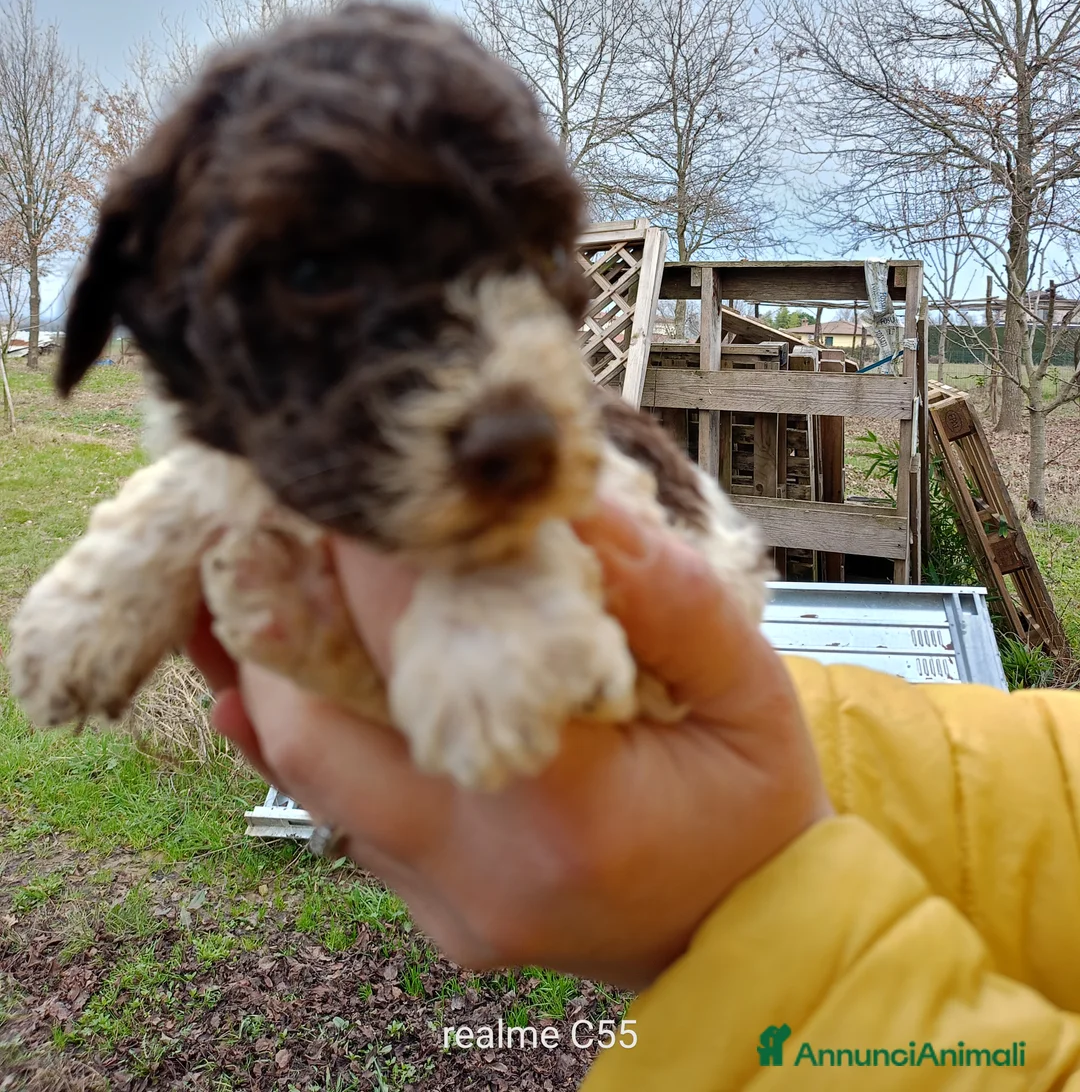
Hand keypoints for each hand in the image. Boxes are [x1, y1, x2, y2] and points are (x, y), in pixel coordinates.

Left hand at [191, 504, 830, 988]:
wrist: (745, 930)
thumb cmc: (747, 803)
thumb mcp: (748, 684)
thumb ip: (664, 591)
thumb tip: (569, 503)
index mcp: (567, 810)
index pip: (432, 661)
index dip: (376, 562)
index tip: (355, 484)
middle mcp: (482, 870)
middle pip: (322, 729)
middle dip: (290, 608)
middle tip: (286, 514)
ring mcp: (444, 902)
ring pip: (308, 770)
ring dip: (280, 662)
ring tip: (270, 564)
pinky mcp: (427, 908)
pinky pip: (332, 806)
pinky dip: (301, 723)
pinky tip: (266, 662)